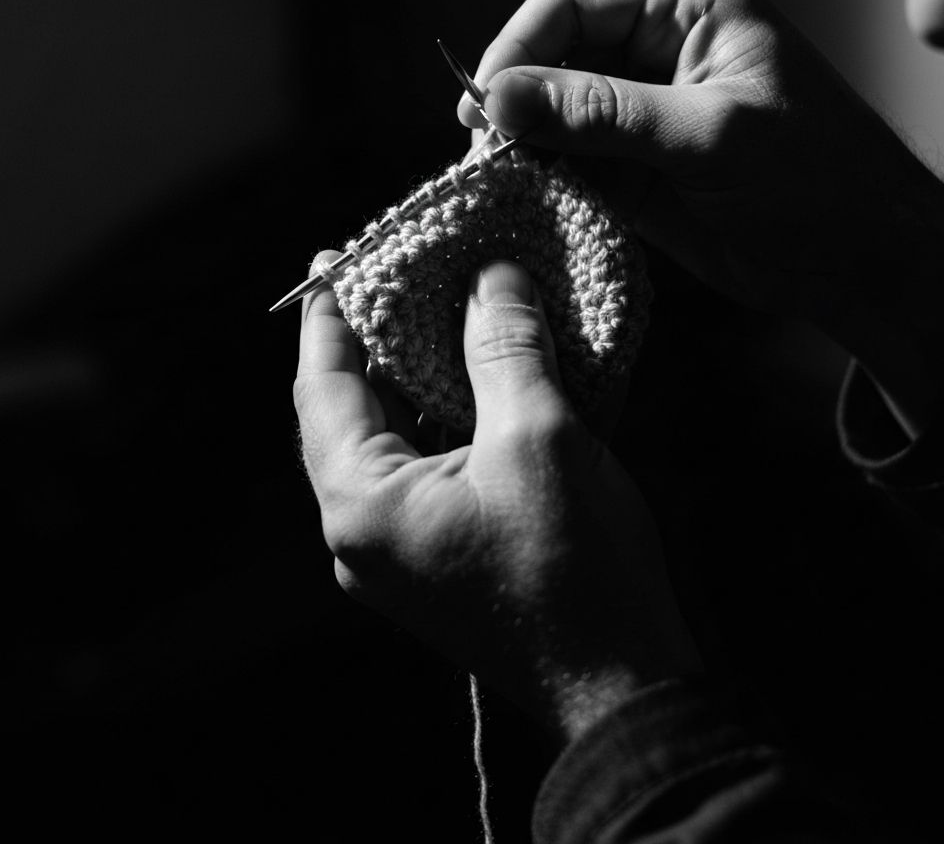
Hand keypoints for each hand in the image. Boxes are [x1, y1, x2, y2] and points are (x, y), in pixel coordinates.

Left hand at [294, 254, 700, 742]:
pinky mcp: (436, 558)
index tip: (332, 259)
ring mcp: (398, 552)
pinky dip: (439, 418)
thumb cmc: (576, 569)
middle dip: (371, 342)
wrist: (620, 685)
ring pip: (388, 442)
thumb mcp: (539, 437)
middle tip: (389, 275)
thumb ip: (504, 347)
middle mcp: (363, 533)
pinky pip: (421, 470)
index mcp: (363, 504)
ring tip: (432, 312)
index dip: (328, 317)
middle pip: (349, 414)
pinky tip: (470, 378)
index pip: (322, 388)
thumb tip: (492, 277)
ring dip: (410, 378)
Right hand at [460, 0, 943, 433]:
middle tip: (482, 149)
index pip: (577, 1)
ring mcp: (644, 111)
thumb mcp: (706, 135)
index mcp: (691, 6)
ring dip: (525, 142)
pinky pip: (571, 161)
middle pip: (557, 52)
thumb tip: (499, 97)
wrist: (858, 263)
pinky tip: (524, 200)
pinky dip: (545, 179)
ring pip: (556, 110)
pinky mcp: (635, 166)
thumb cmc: (812, 183)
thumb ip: (601, 113)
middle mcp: (661, 48)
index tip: (484, 104)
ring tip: (494, 178)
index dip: (520, 45)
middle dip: (517, 97)